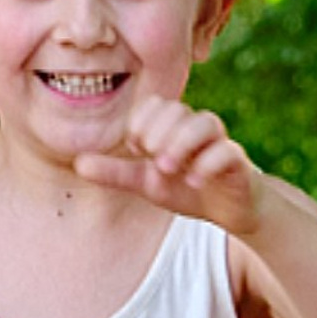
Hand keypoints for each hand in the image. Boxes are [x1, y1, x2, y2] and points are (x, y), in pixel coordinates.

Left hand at [72, 98, 262, 236]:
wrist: (230, 212)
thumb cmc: (188, 190)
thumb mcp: (147, 183)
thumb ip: (116, 173)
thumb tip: (78, 164)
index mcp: (174, 127)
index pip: (155, 105)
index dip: (141, 123)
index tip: (137, 148)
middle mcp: (197, 129)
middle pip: (177, 110)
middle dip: (159, 134)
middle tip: (153, 159)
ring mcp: (220, 144)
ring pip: (204, 123)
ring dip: (181, 144)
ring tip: (168, 168)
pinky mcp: (238, 163)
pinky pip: (226, 152)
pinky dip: (207, 164)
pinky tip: (194, 181)